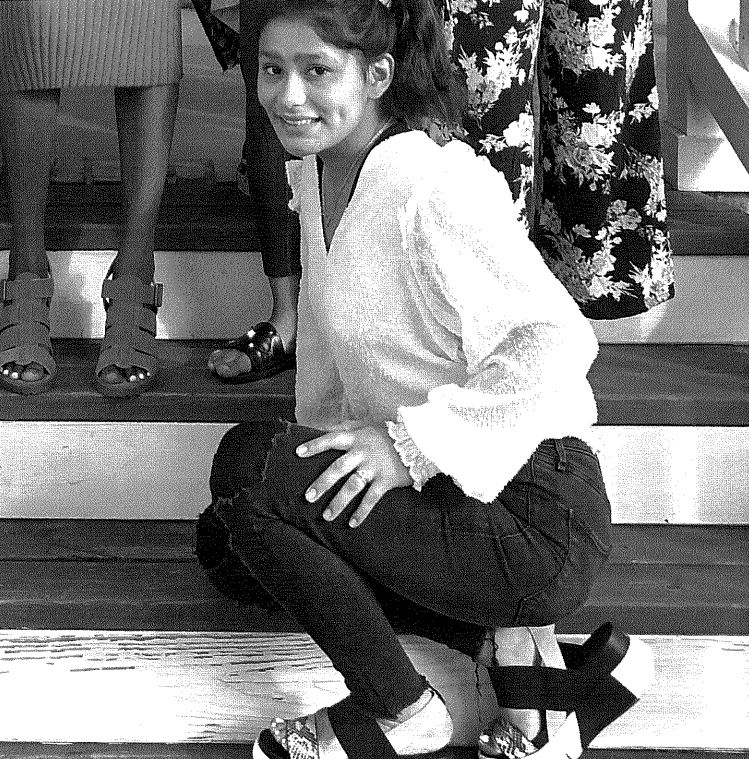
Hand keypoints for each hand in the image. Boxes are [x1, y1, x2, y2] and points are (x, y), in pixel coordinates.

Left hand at [296, 425, 412, 527]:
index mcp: (357, 438)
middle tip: (308, 497)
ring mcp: (374, 468)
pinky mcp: (386, 481)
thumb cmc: (391, 434)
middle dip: (322, 484)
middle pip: (337, 468)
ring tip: (326, 516)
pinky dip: (361, 511)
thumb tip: (327, 427)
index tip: (298, 453)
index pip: (331, 439)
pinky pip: (371, 498)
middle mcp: (362, 453)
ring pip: (352, 487)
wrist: (419, 441)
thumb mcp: (369, 425)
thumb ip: (349, 426)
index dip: (315, 445)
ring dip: (338, 502)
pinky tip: (352, 523)